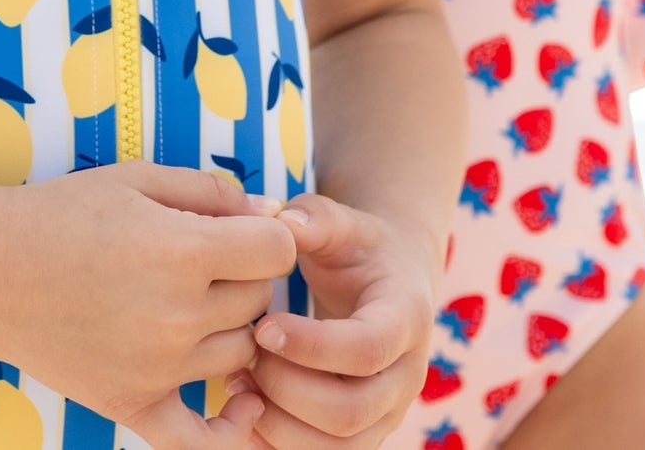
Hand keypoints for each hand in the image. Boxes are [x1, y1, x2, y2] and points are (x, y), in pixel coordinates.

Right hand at [0, 162, 295, 445]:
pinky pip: (201, 439)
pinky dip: (230, 429)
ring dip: (228, 328)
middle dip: (244, 275)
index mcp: (182, 251)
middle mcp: (177, 316)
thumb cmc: (64, 213)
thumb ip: (211, 191)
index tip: (244, 229)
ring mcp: (157, 368)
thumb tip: (272, 214)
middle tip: (202, 260)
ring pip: (239, 353)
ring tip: (188, 302)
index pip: (276, 251)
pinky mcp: (132, 404)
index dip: (268, 234)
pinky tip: (240, 404)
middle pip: (259, 301)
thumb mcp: (139, 179)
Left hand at [233, 195, 435, 447]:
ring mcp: (386, 411)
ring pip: (337, 448)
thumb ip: (316, 217)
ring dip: (279, 424)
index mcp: (405, 317)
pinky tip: (245, 408)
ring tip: (238, 382)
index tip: (264, 326)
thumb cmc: (358, 248)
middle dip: (287, 388)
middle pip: (350, 411)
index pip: (366, 350)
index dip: (312, 346)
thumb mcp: (344, 222)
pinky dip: (277, 443)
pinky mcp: (362, 432)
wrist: (389, 281)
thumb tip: (283, 222)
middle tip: (246, 353)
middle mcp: (405, 376)